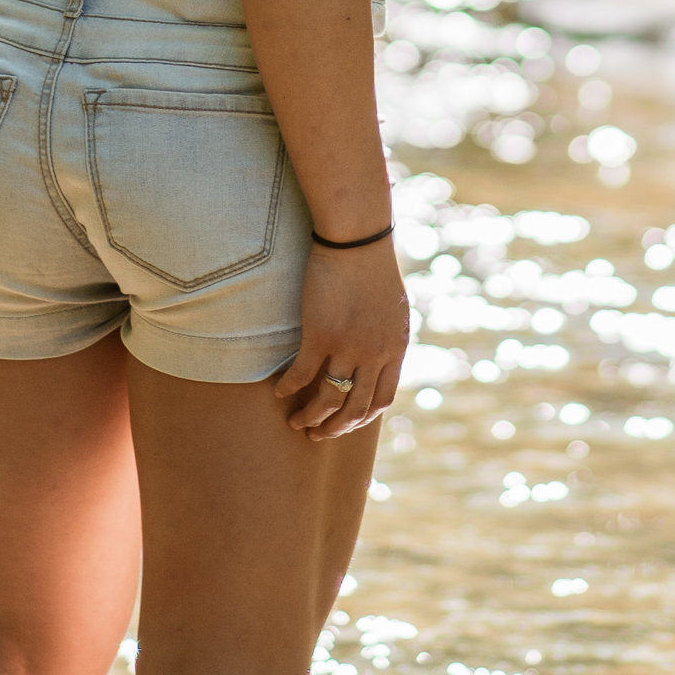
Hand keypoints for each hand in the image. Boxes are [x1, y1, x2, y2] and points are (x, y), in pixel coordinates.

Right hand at [273, 236, 408, 440]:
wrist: (357, 240)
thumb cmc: (373, 267)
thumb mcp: (393, 310)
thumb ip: (387, 338)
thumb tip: (377, 358)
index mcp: (395, 349)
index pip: (382, 400)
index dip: (361, 418)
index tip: (346, 423)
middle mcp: (375, 354)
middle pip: (355, 408)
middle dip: (335, 428)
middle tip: (317, 435)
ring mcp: (348, 347)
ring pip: (329, 399)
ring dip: (311, 417)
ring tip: (296, 423)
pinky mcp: (321, 335)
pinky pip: (303, 374)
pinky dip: (289, 388)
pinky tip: (279, 392)